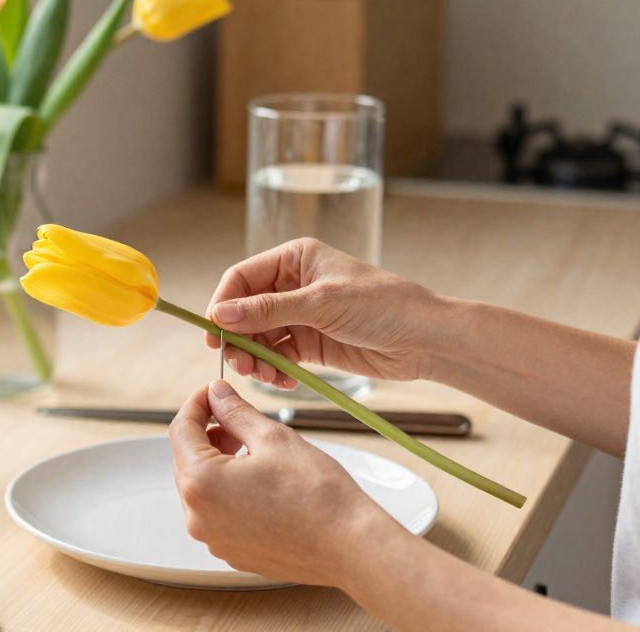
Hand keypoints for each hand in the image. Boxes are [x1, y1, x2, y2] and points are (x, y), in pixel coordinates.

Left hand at [169, 379, 398, 585]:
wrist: (351, 547)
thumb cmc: (316, 493)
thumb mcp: (272, 437)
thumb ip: (235, 412)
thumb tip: (216, 393)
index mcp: (201, 483)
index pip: (180, 430)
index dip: (196, 404)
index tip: (213, 392)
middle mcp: (198, 517)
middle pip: (186, 461)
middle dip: (207, 434)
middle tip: (236, 418)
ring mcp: (213, 540)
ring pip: (202, 488)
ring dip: (217, 462)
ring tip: (250, 449)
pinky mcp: (232, 553)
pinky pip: (218, 513)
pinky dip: (228, 491)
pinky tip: (258, 481)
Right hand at [206, 238, 441, 387]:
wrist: (424, 339)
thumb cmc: (381, 305)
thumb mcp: (320, 304)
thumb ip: (268, 310)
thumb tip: (220, 314)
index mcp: (294, 259)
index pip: (241, 278)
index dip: (222, 305)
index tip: (214, 335)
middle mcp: (293, 285)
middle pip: (244, 311)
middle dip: (238, 339)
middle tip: (240, 364)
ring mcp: (301, 315)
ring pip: (258, 337)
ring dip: (255, 358)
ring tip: (263, 376)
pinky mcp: (310, 343)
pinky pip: (277, 356)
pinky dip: (273, 370)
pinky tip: (281, 380)